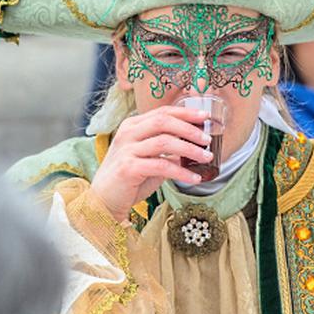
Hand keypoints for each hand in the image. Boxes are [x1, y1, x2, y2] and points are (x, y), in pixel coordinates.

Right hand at [89, 105, 212, 222]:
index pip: (162, 112)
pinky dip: (181, 172)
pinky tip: (194, 178)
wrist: (105, 201)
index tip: (205, 116)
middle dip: (189, 128)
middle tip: (208, 139)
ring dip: (189, 150)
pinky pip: (161, 166)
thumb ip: (167, 150)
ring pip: (164, 142)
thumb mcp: (150, 158)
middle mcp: (128, 133)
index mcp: (132, 126)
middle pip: (163, 122)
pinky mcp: (128, 168)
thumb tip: (195, 145)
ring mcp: (126, 150)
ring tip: (206, 157)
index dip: (185, 113)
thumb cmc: (129, 179)